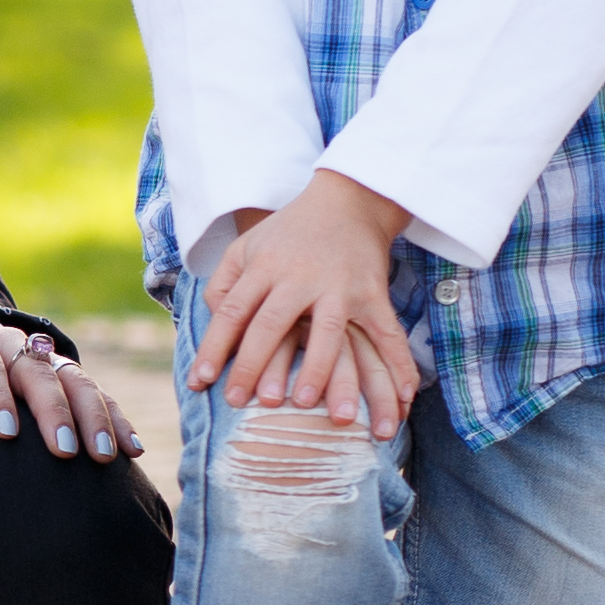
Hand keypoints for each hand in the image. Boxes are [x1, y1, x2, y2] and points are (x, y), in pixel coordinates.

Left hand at [0, 306, 141, 458]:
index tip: (5, 433)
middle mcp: (14, 345)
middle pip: (38, 371)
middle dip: (53, 410)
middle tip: (62, 451)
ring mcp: (46, 359)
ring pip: (76, 380)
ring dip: (93, 417)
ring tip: (102, 456)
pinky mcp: (69, 376)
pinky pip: (99, 393)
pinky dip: (117, 419)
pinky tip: (132, 449)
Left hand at [191, 168, 427, 429]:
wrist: (348, 200)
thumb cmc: (287, 234)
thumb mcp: (245, 247)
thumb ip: (222, 284)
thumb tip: (210, 326)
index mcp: (264, 267)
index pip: (232, 312)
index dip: (214, 348)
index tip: (200, 383)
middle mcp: (300, 277)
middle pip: (272, 324)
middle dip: (254, 364)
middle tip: (240, 402)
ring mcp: (340, 286)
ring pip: (328, 331)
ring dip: (316, 369)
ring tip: (302, 404)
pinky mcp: (373, 294)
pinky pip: (387, 333)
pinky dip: (399, 365)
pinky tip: (404, 398)